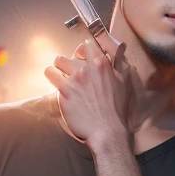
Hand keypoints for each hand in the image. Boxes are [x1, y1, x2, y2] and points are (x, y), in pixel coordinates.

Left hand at [45, 35, 130, 151]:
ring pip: (59, 60)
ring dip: (59, 67)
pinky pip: (50, 73)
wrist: (107, 131)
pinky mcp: (64, 91)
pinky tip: (55, 83)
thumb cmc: (117, 110)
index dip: (84, 50)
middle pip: (71, 53)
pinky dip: (51, 76)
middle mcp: (88, 68)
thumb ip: (118, 64)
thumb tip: (117, 52)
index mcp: (103, 64)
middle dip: (70, 61)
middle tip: (72, 72)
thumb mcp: (124, 82)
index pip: (88, 45)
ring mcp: (75, 79)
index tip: (83, 57)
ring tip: (61, 76)